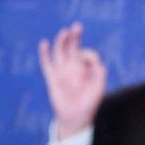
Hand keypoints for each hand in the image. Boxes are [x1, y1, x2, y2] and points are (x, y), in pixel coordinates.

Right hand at [38, 22, 106, 139]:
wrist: (76, 118)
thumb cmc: (90, 103)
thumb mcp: (99, 88)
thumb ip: (100, 73)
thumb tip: (96, 60)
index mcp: (85, 68)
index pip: (86, 54)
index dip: (89, 55)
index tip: (92, 64)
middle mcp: (73, 67)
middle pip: (72, 47)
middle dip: (75, 37)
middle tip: (77, 26)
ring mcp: (62, 72)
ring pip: (60, 52)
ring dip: (62, 42)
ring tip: (65, 32)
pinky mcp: (52, 78)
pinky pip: (47, 64)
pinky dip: (44, 54)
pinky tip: (44, 43)